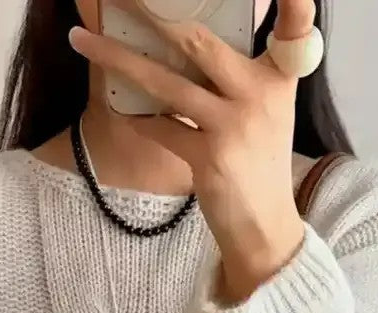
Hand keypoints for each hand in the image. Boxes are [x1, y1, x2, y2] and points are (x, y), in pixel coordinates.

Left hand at [69, 1, 316, 301]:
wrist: (264, 226)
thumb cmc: (257, 163)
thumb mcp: (264, 110)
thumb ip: (237, 74)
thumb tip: (182, 38)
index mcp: (279, 76)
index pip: (296, 25)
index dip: (294, 0)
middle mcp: (260, 94)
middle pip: (198, 41)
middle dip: (149, 12)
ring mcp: (235, 127)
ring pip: (164, 83)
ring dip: (116, 60)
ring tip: (81, 41)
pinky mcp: (210, 159)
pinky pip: (159, 128)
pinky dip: (136, 118)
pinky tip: (120, 109)